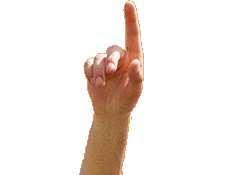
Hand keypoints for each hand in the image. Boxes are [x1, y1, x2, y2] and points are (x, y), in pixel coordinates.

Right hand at [84, 2, 143, 118]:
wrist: (110, 112)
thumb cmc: (126, 101)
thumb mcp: (133, 92)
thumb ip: (137, 78)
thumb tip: (136, 63)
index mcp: (134, 60)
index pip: (133, 37)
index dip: (130, 20)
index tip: (129, 4)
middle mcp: (121, 58)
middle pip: (113, 50)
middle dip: (110, 61)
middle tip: (110, 73)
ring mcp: (106, 62)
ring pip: (99, 58)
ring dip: (99, 72)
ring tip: (101, 85)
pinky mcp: (94, 67)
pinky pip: (89, 64)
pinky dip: (90, 73)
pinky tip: (95, 84)